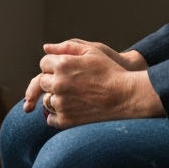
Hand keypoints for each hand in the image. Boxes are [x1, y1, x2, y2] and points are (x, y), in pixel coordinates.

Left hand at [23, 40, 162, 127]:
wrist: (125, 96)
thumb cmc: (110, 71)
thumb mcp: (92, 51)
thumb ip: (67, 47)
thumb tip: (46, 47)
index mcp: (63, 64)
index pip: (44, 63)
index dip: (54, 65)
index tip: (66, 69)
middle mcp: (58, 83)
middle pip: (42, 81)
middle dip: (53, 81)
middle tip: (72, 83)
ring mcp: (61, 103)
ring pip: (47, 100)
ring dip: (56, 97)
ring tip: (75, 96)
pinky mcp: (66, 120)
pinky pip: (51, 118)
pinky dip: (58, 114)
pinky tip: (72, 109)